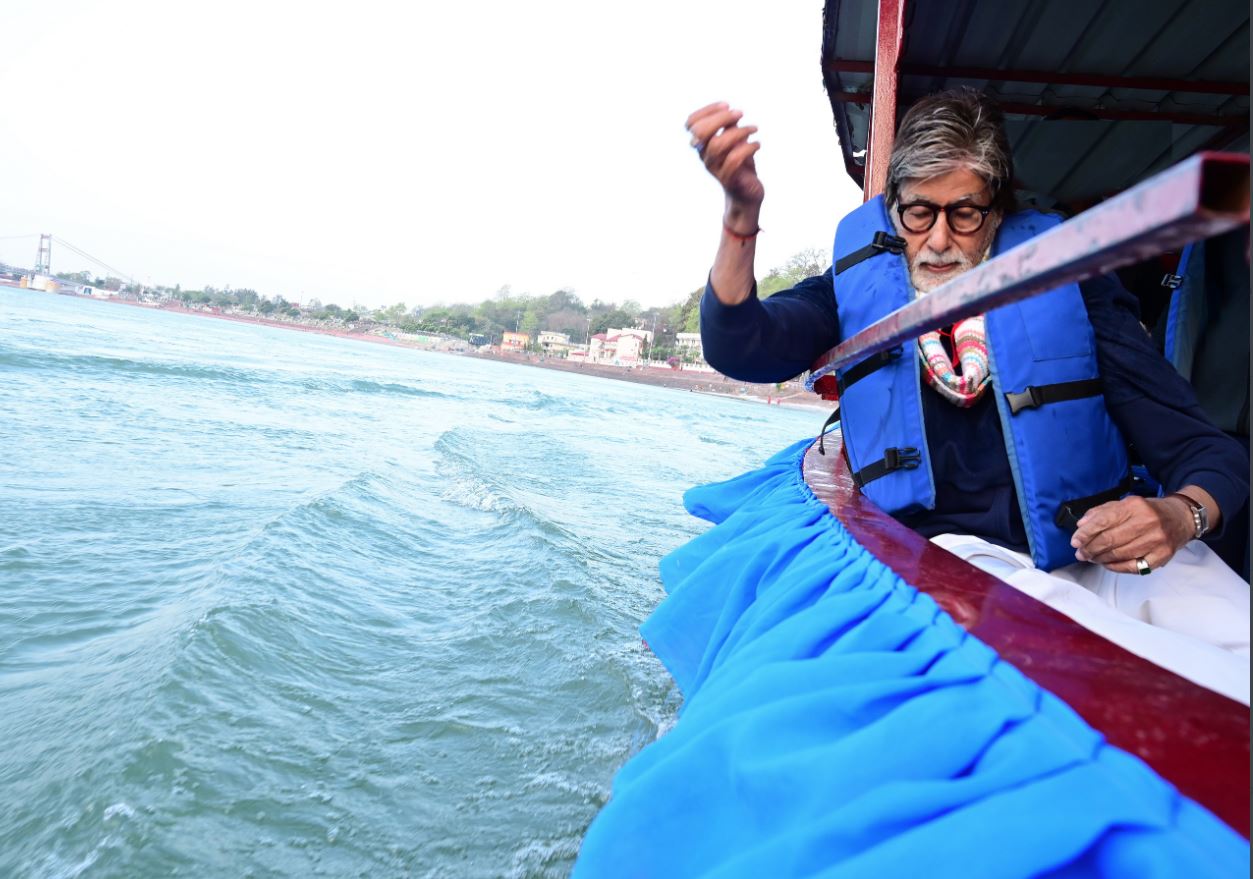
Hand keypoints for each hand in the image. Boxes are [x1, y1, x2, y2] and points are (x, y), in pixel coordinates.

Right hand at [686, 102, 763, 216]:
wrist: (747, 195)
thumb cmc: (740, 165)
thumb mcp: (734, 141)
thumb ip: (729, 126)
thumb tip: (730, 111)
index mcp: (702, 145)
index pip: (691, 123)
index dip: (706, 110)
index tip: (727, 105)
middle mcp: (704, 156)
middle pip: (700, 133)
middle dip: (721, 118)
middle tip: (740, 114)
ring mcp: (714, 169)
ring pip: (717, 146)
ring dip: (738, 132)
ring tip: (754, 129)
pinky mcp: (728, 180)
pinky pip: (733, 160)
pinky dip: (748, 148)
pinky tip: (757, 144)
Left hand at [1070, 495, 1195, 572]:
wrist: (1181, 518)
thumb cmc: (1149, 511)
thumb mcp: (1126, 504)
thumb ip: (1101, 512)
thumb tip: (1081, 525)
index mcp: (1134, 506)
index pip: (1103, 521)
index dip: (1086, 533)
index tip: (1075, 541)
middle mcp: (1147, 522)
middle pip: (1110, 540)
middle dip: (1090, 548)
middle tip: (1080, 553)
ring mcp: (1156, 540)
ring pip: (1120, 554)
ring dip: (1100, 559)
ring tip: (1091, 558)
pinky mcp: (1162, 556)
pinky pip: (1133, 566)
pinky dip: (1116, 567)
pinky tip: (1107, 564)